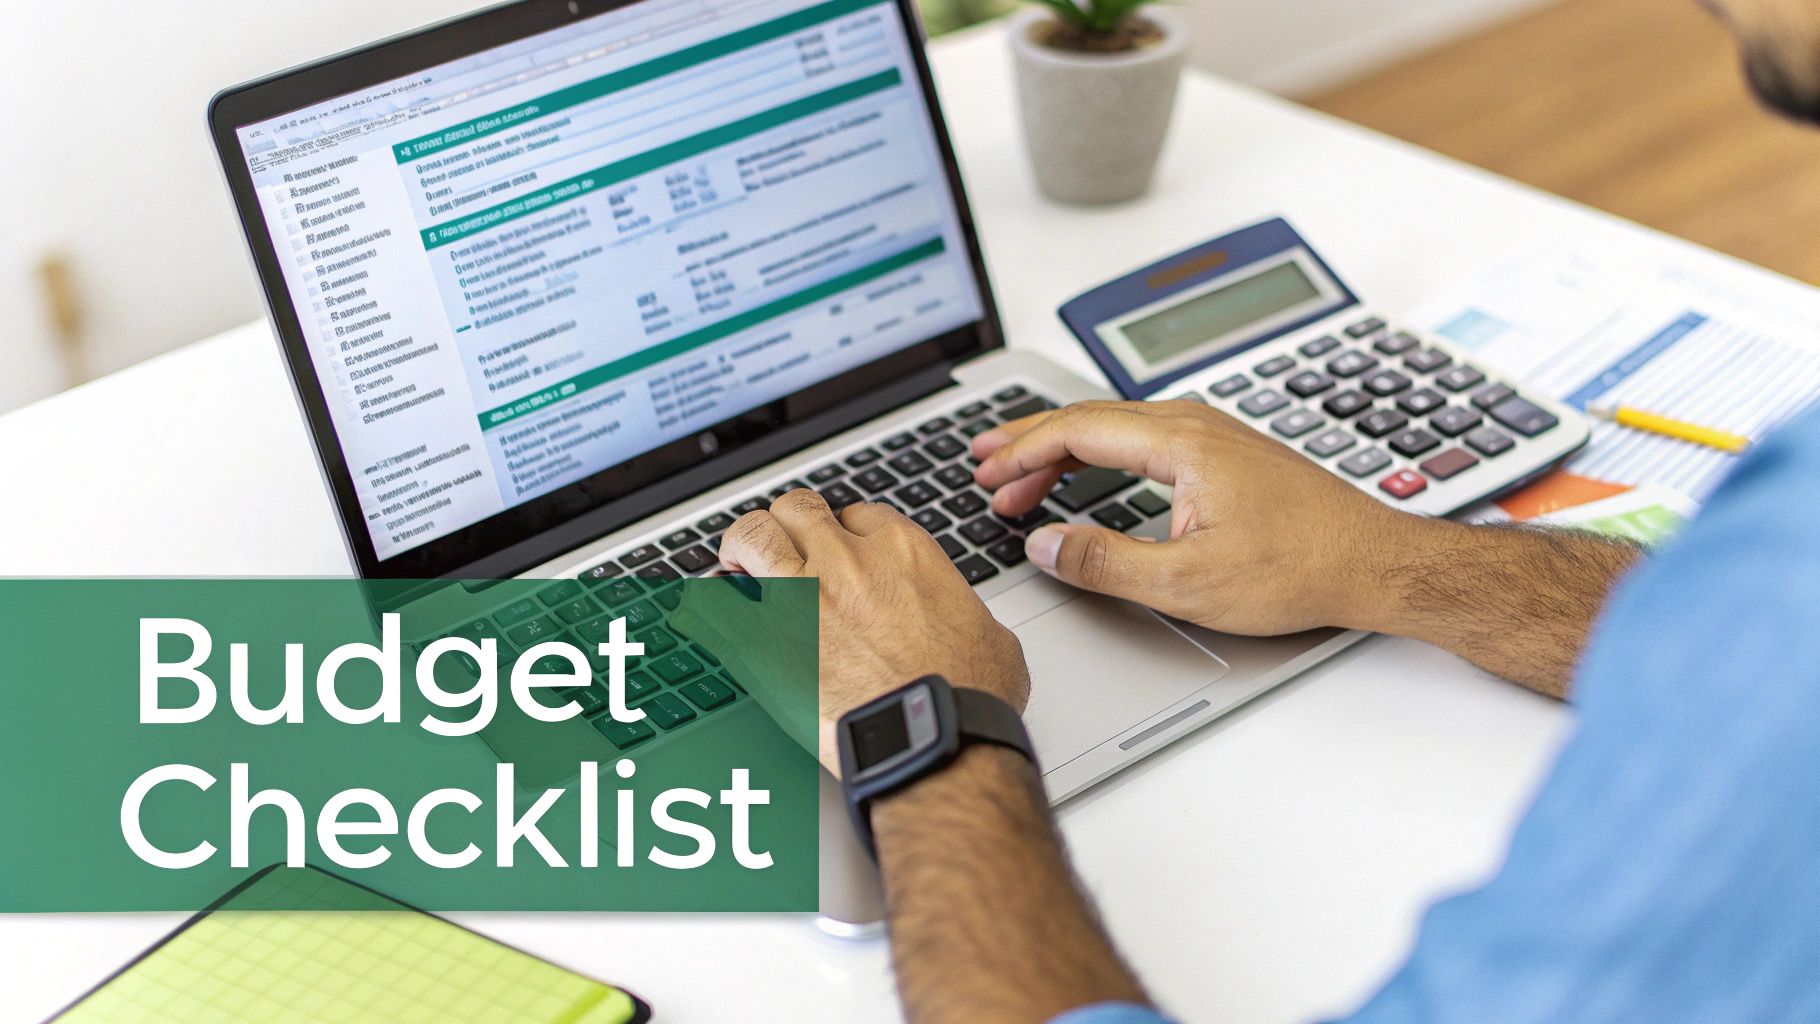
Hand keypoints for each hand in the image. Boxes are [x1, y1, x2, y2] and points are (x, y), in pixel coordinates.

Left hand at [678, 490, 1029, 775]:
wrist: (935, 741)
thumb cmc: (966, 697)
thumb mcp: (990, 634)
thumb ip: (959, 609)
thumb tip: (959, 618)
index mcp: (903, 552)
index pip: (859, 514)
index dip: (846, 530)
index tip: (841, 549)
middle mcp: (846, 562)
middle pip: (799, 509)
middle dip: (790, 523)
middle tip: (784, 543)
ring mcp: (800, 597)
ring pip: (752, 534)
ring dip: (742, 542)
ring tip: (735, 557)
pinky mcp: (764, 643)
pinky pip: (715, 607)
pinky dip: (706, 606)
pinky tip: (701, 609)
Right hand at [973, 399, 1421, 635]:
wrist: (1375, 563)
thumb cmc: (1301, 567)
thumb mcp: (1188, 582)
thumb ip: (1105, 562)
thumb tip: (1047, 546)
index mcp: (1181, 442)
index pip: (1077, 430)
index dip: (1021, 455)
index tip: (986, 478)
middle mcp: (1196, 425)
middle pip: (1089, 419)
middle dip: (1029, 444)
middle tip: (983, 468)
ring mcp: (1214, 435)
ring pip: (1115, 427)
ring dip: (1062, 450)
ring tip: (1022, 478)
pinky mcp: (1226, 455)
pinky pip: (1142, 438)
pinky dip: (1099, 454)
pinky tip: (1089, 474)